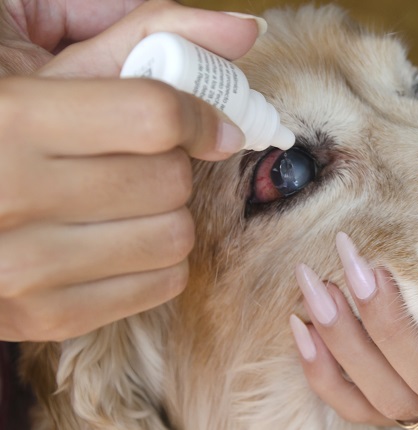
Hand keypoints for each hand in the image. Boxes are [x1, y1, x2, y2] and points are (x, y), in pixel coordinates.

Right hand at [0, 0, 261, 341]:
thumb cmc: (8, 125)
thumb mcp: (58, 63)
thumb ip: (149, 34)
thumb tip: (246, 29)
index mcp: (10, 118)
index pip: (154, 116)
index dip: (199, 116)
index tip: (211, 126)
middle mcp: (10, 195)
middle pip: (170, 180)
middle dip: (172, 164)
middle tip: (142, 161)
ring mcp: (24, 267)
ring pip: (174, 235)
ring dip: (169, 212)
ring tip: (130, 199)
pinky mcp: (45, 316)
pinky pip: (164, 283)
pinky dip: (160, 258)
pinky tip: (122, 238)